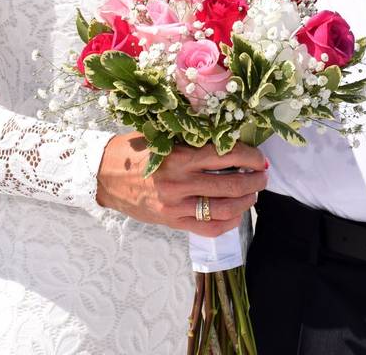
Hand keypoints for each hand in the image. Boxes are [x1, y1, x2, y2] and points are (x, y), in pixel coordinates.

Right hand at [97, 134, 267, 237]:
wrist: (102, 175)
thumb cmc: (132, 150)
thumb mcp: (162, 138)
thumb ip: (191, 142)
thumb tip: (227, 142)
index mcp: (179, 156)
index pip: (226, 156)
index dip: (249, 157)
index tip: (259, 158)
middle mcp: (179, 182)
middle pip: (230, 185)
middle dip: (254, 180)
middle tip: (263, 176)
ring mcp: (175, 205)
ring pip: (223, 209)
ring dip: (245, 201)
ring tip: (253, 194)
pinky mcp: (171, 221)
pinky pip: (207, 228)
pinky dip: (227, 223)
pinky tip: (236, 215)